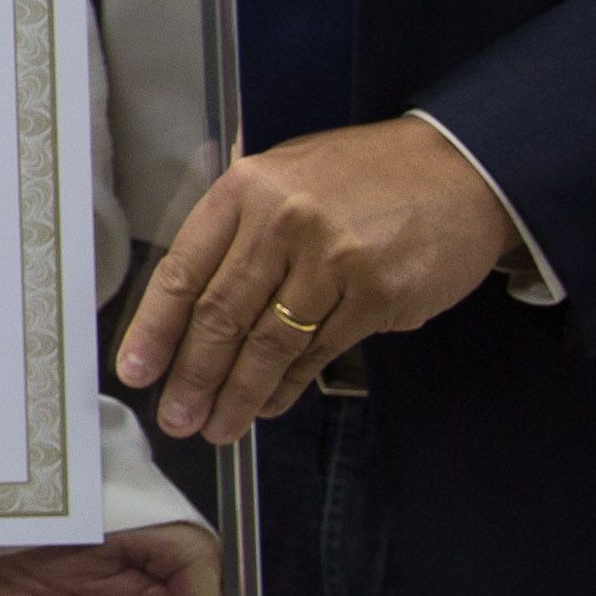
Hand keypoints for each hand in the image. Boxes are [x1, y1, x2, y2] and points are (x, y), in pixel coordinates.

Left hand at [115, 115, 519, 439]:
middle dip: (193, 376)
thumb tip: (184, 300)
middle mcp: (283, 221)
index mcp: (246, 188)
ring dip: (236, 394)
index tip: (136, 369)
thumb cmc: (363, 176)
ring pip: (268, 343)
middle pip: (220, 315)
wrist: (459, 170)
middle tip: (176, 416)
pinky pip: (317, 352)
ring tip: (217, 426)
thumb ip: (236, 227)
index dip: (154, 327)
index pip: (183, 269)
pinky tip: (266, 404)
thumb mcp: (286, 176)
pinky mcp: (376, 296)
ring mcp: (332, 260)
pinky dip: (287, 385)